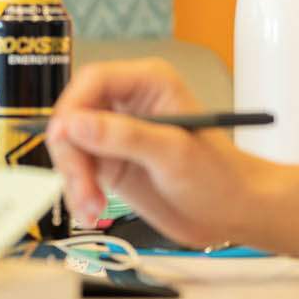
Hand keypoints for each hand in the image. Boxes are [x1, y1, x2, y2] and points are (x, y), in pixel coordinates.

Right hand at [45, 58, 256, 249]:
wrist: (235, 216)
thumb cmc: (221, 178)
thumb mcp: (173, 154)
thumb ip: (123, 136)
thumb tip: (75, 124)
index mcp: (147, 84)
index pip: (93, 81)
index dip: (72, 108)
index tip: (63, 139)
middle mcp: (127, 105)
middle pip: (74, 116)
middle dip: (72, 155)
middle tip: (82, 187)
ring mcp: (116, 136)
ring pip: (71, 148)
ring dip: (74, 180)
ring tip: (91, 208)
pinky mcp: (111, 164)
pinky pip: (78, 172)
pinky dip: (78, 192)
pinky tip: (93, 211)